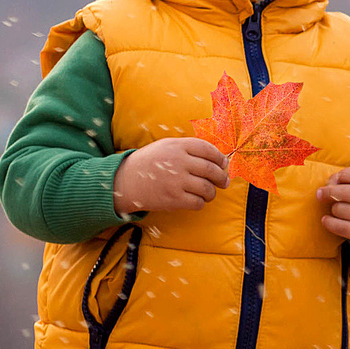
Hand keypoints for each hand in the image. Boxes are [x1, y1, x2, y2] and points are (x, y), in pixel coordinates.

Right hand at [112, 137, 230, 214]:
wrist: (125, 181)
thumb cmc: (149, 163)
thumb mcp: (166, 146)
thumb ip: (189, 149)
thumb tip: (218, 160)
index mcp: (177, 146)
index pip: (208, 149)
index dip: (220, 158)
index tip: (224, 164)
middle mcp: (178, 162)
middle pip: (211, 170)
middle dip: (222, 178)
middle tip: (224, 182)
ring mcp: (176, 181)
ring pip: (207, 188)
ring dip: (212, 192)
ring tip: (209, 193)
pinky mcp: (173, 199)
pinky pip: (198, 202)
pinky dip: (201, 202)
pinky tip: (196, 200)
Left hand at [316, 165, 349, 246]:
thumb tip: (329, 184)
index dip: (341, 175)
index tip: (336, 180)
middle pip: (344, 192)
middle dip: (328, 192)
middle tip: (320, 193)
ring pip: (339, 209)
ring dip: (334, 208)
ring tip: (337, 209)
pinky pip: (340, 227)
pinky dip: (329, 222)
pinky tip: (325, 219)